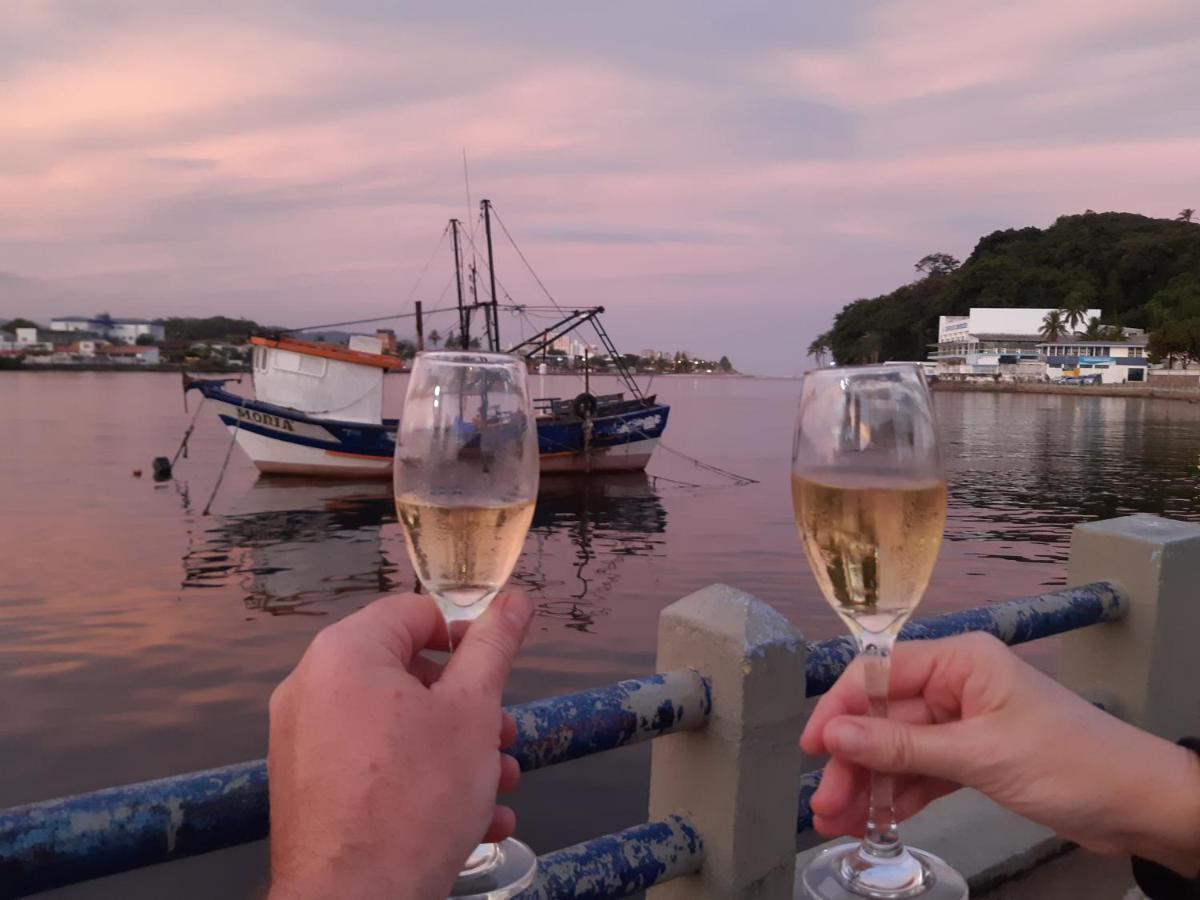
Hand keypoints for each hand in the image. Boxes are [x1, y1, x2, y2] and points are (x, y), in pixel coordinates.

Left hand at [267, 591, 533, 899]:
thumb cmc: (416, 796)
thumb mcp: (472, 711)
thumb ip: (493, 647)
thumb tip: (515, 599)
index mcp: (344, 653)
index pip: (415, 612)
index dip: (467, 633)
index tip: (500, 668)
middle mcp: (312, 688)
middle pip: (407, 673)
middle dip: (468, 707)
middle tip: (505, 738)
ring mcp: (304, 742)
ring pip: (396, 727)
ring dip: (456, 750)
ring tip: (498, 786)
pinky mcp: (308, 790)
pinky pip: (372, 766)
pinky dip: (420, 780)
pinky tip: (473, 820)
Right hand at [800, 632, 1199, 876]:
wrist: (1142, 806)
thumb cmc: (1070, 763)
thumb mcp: (980, 755)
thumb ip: (903, 748)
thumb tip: (834, 736)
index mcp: (960, 661)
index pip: (880, 673)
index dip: (841, 708)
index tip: (812, 746)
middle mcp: (957, 685)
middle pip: (884, 719)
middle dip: (852, 761)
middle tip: (823, 803)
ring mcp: (964, 723)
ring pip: (899, 751)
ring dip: (869, 785)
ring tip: (836, 822)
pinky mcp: (975, 759)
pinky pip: (922, 772)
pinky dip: (899, 796)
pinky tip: (872, 819)